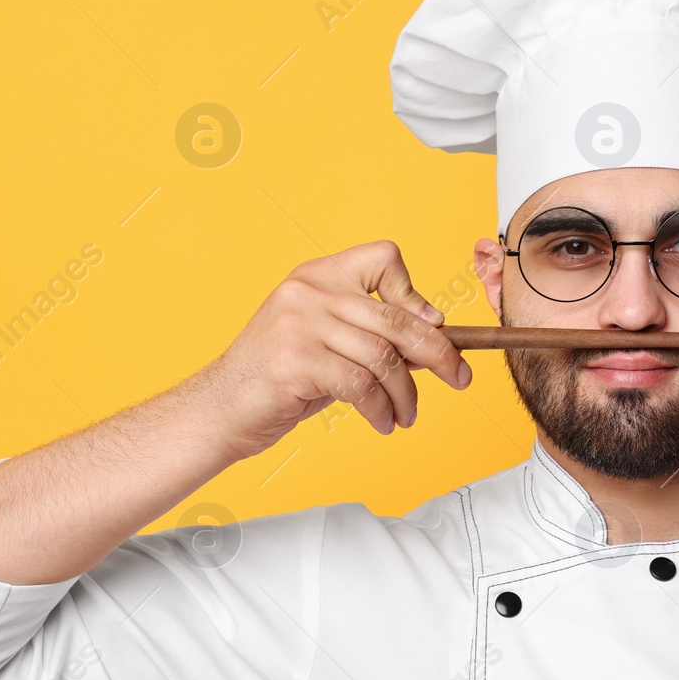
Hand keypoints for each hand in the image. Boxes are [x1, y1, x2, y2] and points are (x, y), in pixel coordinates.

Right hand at [199, 241, 472, 459]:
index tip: (430, 325)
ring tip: (405, 415)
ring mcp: (299, 324)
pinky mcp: (296, 361)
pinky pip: (362, 386)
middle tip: (459, 377)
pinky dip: (381, 410)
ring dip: (405, 394)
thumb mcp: (325, 343)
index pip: (383, 257)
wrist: (219, 410)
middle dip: (438, 352)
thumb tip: (434, 336)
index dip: (413, 291)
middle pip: (396, 318)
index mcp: (316, 275)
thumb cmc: (277, 380)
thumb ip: (368, 333)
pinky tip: (382, 422)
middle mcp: (308, 291)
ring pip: (383, 357)